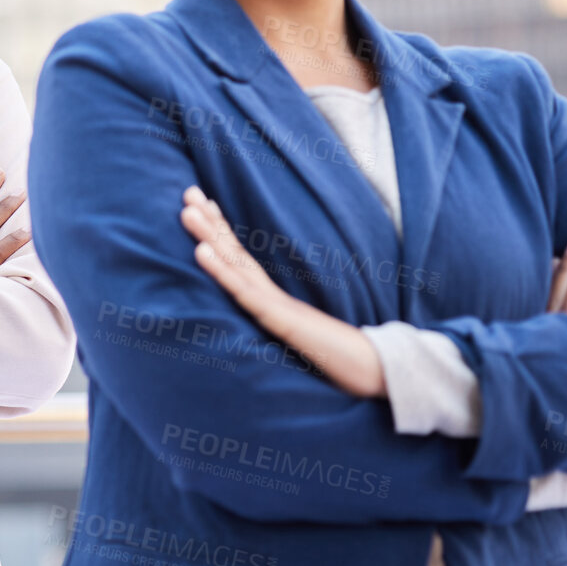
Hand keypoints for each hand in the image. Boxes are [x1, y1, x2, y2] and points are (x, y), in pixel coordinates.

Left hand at [179, 186, 386, 397]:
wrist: (379, 373)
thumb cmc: (340, 358)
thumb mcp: (299, 340)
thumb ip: (284, 327)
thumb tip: (267, 321)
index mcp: (276, 301)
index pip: (243, 261)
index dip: (222, 233)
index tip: (204, 206)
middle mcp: (275, 296)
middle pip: (237, 253)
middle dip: (212, 223)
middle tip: (188, 193)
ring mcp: (277, 305)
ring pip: (237, 266)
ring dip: (210, 236)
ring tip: (187, 211)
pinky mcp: (281, 320)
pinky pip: (245, 293)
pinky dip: (221, 271)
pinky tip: (200, 252)